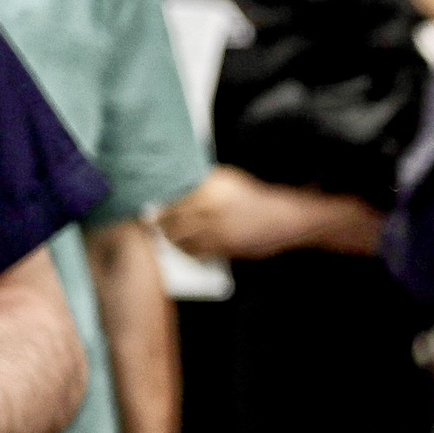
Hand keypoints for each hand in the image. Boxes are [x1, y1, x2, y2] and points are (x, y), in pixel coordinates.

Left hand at [156, 166, 305, 260]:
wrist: (283, 219)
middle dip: (161, 224)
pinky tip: (186, 247)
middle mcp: (213, 207)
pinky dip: (188, 250)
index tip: (150, 209)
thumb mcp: (229, 181)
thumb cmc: (255, 198)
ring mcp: (219, 229)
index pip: (175, 198)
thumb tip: (178, 192)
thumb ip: (204, 184)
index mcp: (212, 187)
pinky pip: (197, 251)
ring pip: (182, 238)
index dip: (160, 207)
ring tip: (167, 237)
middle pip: (173, 220)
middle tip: (153, 224)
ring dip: (171, 239)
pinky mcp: (225, 247)